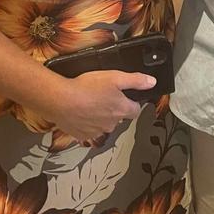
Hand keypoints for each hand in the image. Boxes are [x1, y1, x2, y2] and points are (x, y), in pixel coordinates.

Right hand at [41, 69, 155, 141]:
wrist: (61, 100)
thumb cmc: (87, 87)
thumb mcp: (114, 77)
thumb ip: (135, 80)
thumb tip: (152, 82)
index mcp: (122, 110)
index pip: (135, 110)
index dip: (132, 102)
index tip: (125, 96)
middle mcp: (112, 124)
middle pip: (119, 117)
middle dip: (113, 108)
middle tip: (102, 95)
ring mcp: (97, 132)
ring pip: (103, 123)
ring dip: (100, 115)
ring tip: (89, 102)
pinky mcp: (83, 136)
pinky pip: (89, 130)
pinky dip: (87, 122)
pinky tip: (80, 112)